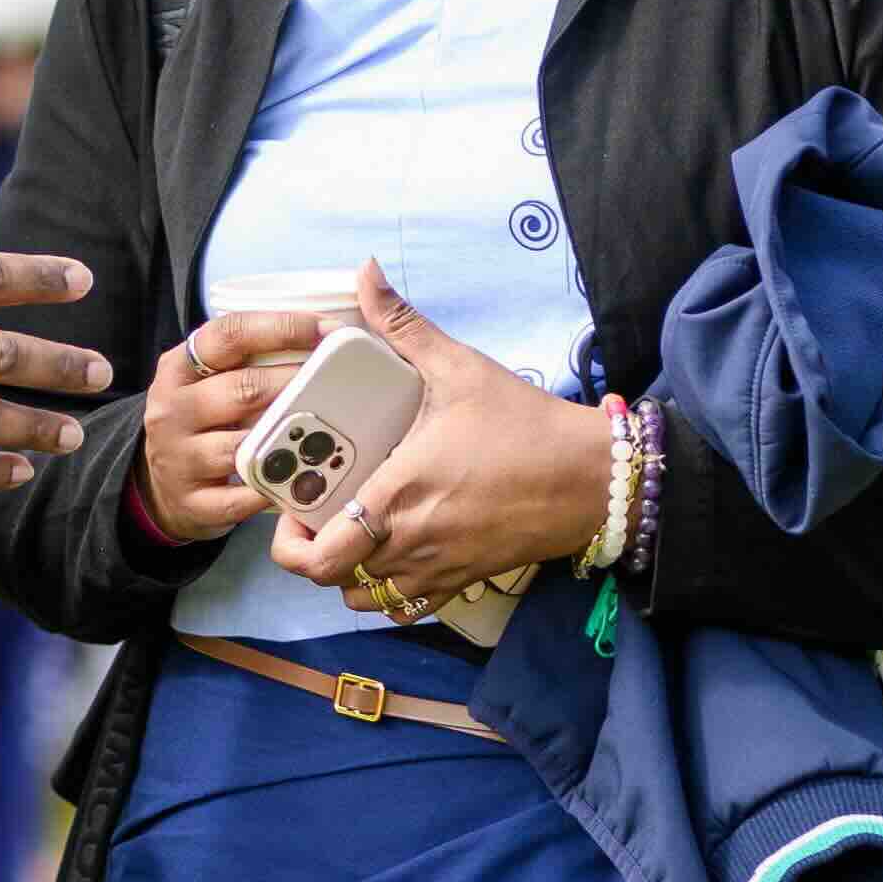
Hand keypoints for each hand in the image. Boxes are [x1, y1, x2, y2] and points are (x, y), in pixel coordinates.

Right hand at [138, 305, 334, 541]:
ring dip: (286, 440)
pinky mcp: (191, 502)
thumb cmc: (200, 423)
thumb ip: (247, 360)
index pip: (230, 334)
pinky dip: (271, 491)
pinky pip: (240, 499)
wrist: (157, 487)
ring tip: (323, 434)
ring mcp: (178, 458)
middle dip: (298, 383)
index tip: (325, 329)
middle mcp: (173, 409)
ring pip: (241, 447)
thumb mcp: (206, 381)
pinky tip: (297, 482)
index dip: (283, 327)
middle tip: (337, 383)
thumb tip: (324, 337)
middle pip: (243, 388)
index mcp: (179, 368)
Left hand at [272, 257, 608, 614]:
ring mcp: (438, 569)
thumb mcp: (459, 368)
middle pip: (333, 581)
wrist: (592, 477)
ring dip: (347, 575)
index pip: (322, 552)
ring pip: (366, 600)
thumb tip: (366, 273)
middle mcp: (412, 543)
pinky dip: (388, 592)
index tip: (292, 507)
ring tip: (348, 533)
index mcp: (398, 495)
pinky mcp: (464, 580)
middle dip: (310, 556)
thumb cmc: (526, 425)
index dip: (290, 540)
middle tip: (313, 518)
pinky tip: (391, 555)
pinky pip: (407, 608)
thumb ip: (402, 324)